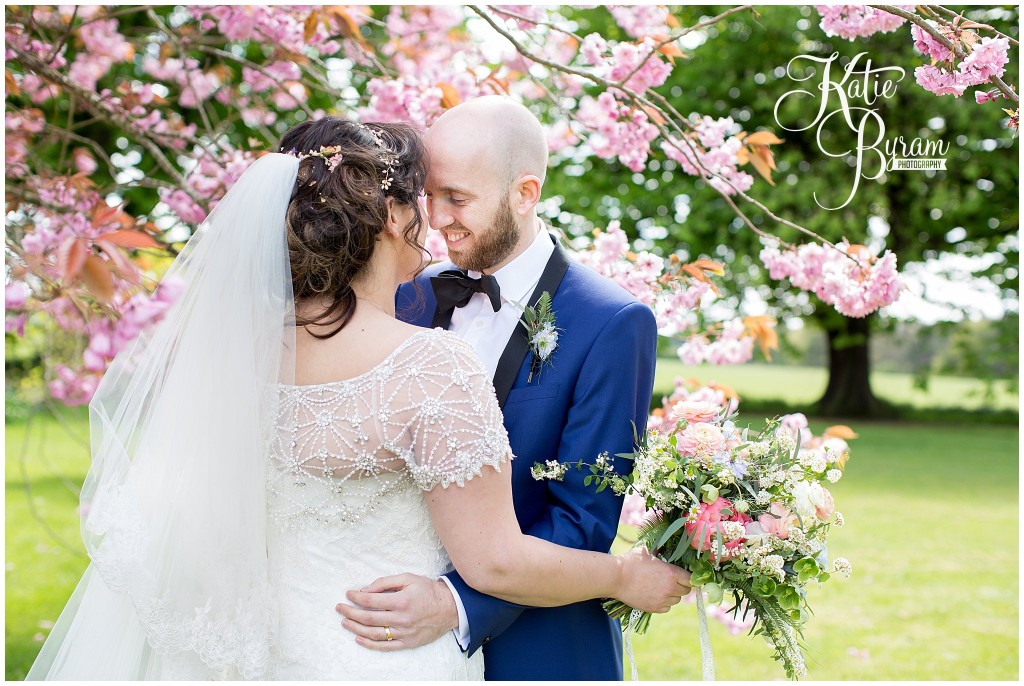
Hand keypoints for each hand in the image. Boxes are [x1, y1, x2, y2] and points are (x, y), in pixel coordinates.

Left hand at [337, 573, 459, 650]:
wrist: (450, 607)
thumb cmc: (428, 590)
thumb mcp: (408, 578)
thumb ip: (386, 582)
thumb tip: (366, 589)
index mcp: (402, 600)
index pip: (371, 600)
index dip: (356, 597)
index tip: (348, 594)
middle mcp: (402, 618)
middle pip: (369, 618)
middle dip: (350, 613)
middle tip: (340, 608)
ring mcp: (405, 632)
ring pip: (374, 634)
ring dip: (356, 629)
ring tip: (345, 623)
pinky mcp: (408, 642)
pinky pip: (386, 646)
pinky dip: (370, 644)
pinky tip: (359, 639)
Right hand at [616, 547, 691, 613]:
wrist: (616, 578)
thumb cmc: (631, 562)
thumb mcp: (648, 552)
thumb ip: (660, 552)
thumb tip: (666, 546)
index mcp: (671, 573)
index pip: (690, 579)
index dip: (688, 577)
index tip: (684, 576)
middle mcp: (670, 588)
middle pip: (685, 591)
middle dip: (681, 586)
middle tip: (672, 581)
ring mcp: (662, 600)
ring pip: (676, 600)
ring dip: (672, 595)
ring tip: (662, 588)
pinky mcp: (653, 608)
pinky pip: (666, 608)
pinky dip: (664, 603)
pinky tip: (656, 596)